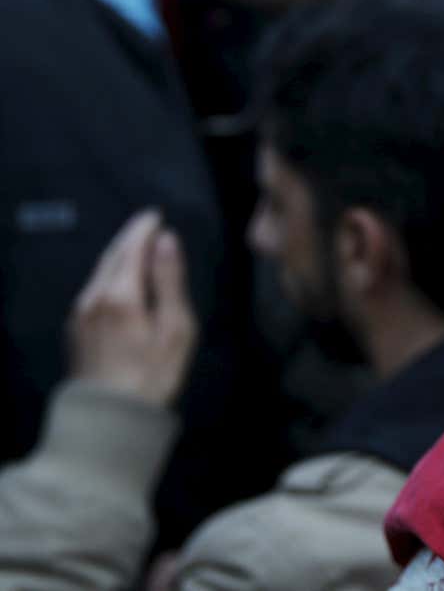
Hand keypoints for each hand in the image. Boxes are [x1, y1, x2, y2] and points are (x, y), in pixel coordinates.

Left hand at [68, 210, 197, 407]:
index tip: (156, 215)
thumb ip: (170, 281)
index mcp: (121, 294)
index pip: (132, 248)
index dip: (144, 229)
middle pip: (111, 256)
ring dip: (118, 254)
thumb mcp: (175, 328)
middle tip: (147, 223)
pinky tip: (120, 277)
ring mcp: (81, 313)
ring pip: (99, 271)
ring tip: (136, 245)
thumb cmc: (153, 374)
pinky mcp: (76, 328)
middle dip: (130, 237)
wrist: (110, 418)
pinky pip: (93, 288)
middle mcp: (94, 297)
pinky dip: (109, 272)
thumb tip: (166, 240)